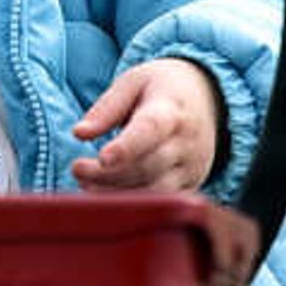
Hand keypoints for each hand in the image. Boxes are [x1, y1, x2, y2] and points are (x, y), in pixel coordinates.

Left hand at [67, 59, 223, 192]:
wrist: (209, 99)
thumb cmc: (163, 89)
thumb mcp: (134, 82)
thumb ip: (107, 107)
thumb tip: (79, 133)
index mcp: (172, 110)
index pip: (151, 130)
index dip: (128, 147)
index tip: (102, 158)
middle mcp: (187, 143)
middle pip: (147, 166)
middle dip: (107, 174)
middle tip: (76, 168)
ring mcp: (191, 168)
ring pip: (153, 191)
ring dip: (115, 192)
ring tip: (85, 183)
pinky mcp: (190, 186)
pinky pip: (160, 202)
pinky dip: (131, 202)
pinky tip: (105, 194)